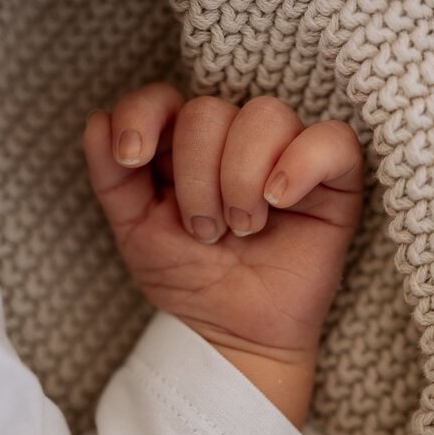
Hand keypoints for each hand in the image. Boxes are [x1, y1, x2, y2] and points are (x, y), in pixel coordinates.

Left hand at [84, 84, 363, 425]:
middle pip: (209, 110)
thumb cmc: (190, 281)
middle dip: (196, 178)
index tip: (132, 158)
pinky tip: (278, 201)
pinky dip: (300, 164)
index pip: (163, 98)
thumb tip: (98, 121)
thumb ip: (112, 178)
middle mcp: (235, 139)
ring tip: (242, 229)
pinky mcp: (334, 178)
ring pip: (265, 116)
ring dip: (241, 178)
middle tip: (204, 232)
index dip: (143, 115)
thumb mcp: (135, 231)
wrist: (234, 337)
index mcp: (185, 145)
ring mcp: (287, 153)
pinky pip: (331, 141)